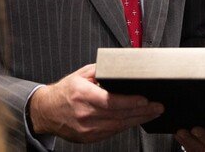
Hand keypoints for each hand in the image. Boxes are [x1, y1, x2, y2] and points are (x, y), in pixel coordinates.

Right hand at [28, 64, 163, 142]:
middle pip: (118, 115)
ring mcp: (86, 128)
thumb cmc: (65, 91)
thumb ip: (101, 71)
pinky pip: (112, 132)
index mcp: (82, 95)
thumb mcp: (81, 75)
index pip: (110, 101)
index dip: (130, 102)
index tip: (145, 99)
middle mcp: (84, 113)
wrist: (46, 111)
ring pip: (118, 126)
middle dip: (142, 111)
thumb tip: (122, 67)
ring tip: (152, 113)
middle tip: (158, 107)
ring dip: (138, 120)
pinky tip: (136, 120)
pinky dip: (125, 125)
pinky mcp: (88, 137)